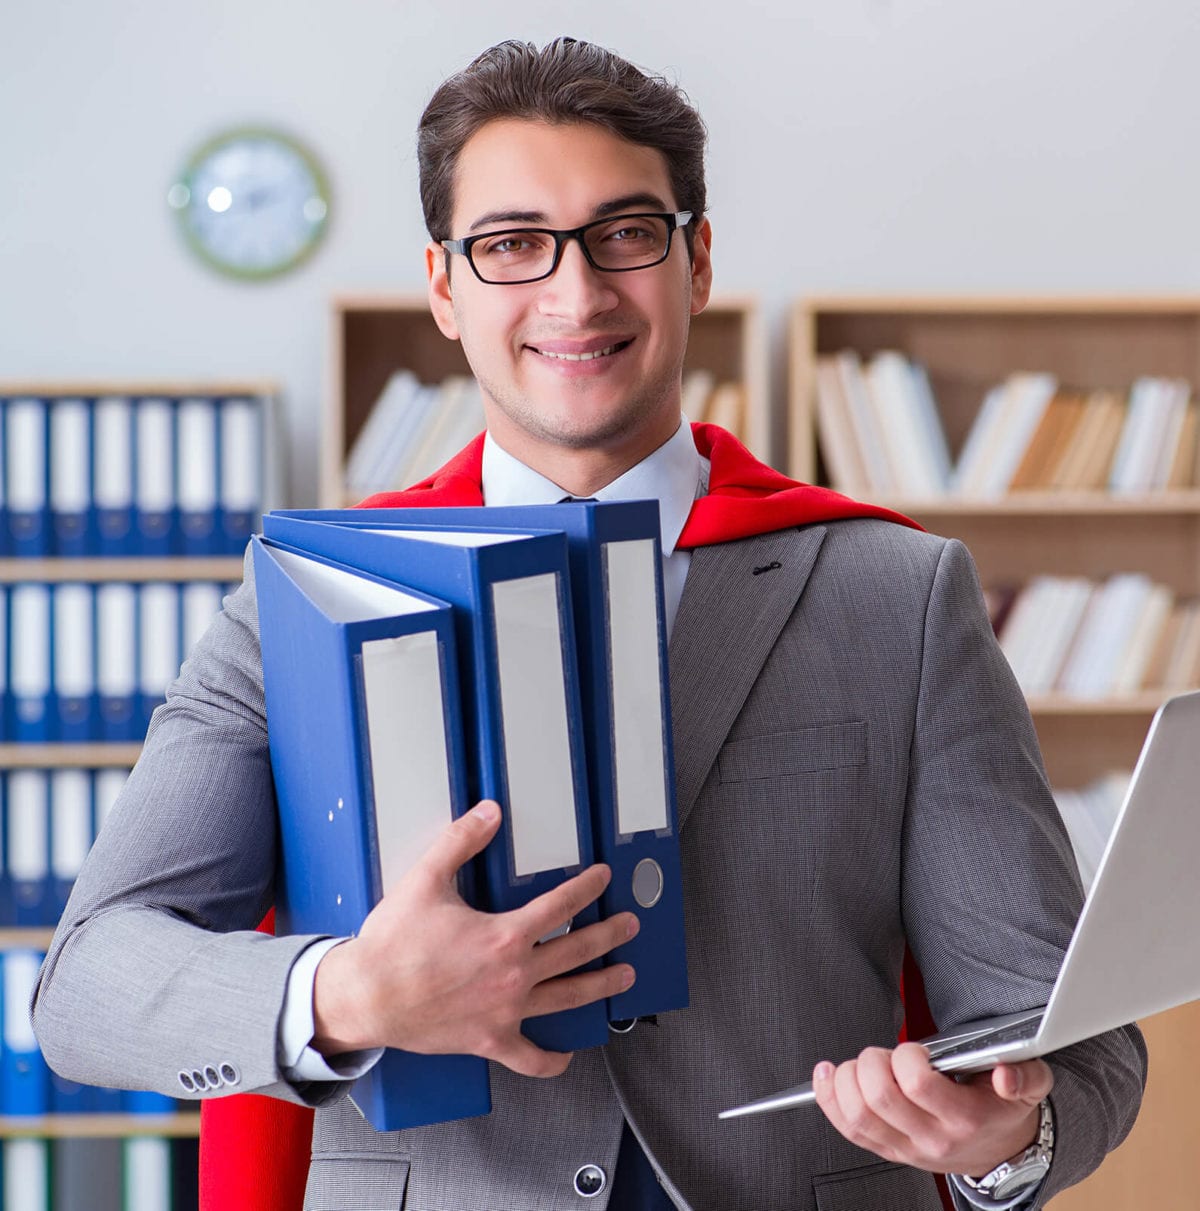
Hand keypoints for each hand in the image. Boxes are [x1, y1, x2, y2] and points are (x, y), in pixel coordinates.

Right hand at [311, 800, 637, 1077]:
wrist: (366, 997)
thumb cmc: (393, 943)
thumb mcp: (426, 879)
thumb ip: (461, 841)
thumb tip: (489, 812)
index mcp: (504, 935)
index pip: (560, 905)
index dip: (587, 888)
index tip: (603, 878)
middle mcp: (514, 975)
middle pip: (577, 950)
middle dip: (609, 934)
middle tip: (630, 924)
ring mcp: (506, 1011)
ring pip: (567, 998)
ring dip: (601, 985)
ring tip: (626, 975)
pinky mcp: (490, 1040)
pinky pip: (528, 1057)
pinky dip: (550, 1060)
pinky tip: (565, 1057)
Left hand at [811, 1042, 1051, 1176]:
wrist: (1001, 1153)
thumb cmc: (1003, 1109)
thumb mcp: (1029, 1086)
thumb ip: (1026, 1076)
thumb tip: (1007, 1074)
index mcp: (965, 1119)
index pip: (918, 1086)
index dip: (907, 1058)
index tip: (913, 1049)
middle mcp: (932, 1138)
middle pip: (879, 1099)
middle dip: (871, 1063)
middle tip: (882, 1055)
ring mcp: (907, 1148)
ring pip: (858, 1117)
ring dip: (846, 1080)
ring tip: (858, 1065)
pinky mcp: (889, 1151)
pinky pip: (849, 1130)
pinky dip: (829, 1099)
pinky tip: (827, 1075)